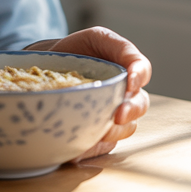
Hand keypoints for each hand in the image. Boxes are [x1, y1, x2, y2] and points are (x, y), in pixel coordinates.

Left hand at [27, 27, 151, 160]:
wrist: (47, 70)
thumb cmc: (76, 50)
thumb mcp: (97, 38)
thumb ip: (118, 47)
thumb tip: (133, 72)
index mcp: (127, 69)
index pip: (142, 71)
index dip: (139, 76)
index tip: (130, 83)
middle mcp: (125, 95)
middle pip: (139, 106)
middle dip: (131, 111)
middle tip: (117, 115)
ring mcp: (112, 117)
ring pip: (124, 130)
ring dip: (113, 132)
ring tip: (96, 132)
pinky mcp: (98, 136)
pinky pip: (100, 147)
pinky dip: (90, 149)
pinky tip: (76, 153)